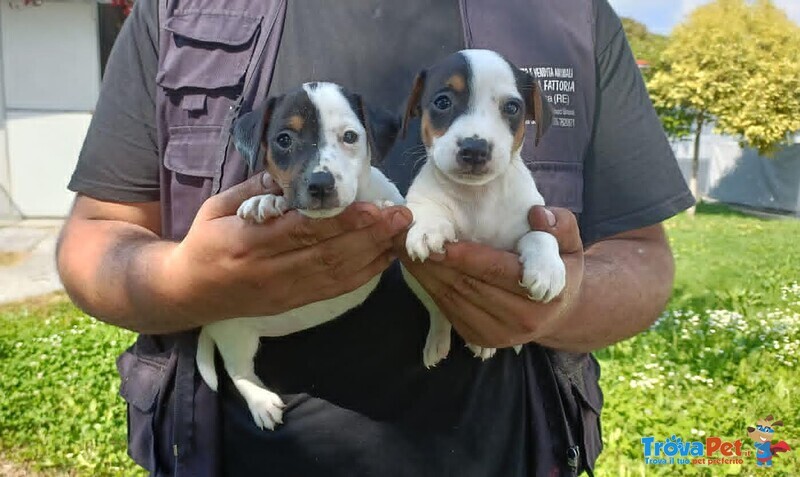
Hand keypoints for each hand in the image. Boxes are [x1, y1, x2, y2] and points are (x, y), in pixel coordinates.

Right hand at [165, 172, 411, 320]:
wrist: (189, 293)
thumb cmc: (204, 242)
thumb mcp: (217, 207)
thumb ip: (254, 190)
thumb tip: (292, 172)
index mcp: (247, 242)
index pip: (302, 231)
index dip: (340, 221)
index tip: (372, 206)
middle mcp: (270, 271)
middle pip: (328, 254)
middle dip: (369, 235)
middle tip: (401, 215)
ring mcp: (284, 291)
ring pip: (337, 274)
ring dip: (374, 253)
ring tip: (401, 232)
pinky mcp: (294, 303)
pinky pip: (334, 289)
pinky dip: (363, 274)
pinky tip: (384, 257)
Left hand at [396, 206, 583, 347]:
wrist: (559, 310)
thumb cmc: (560, 266)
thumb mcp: (568, 243)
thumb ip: (559, 224)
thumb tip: (537, 215)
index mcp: (545, 294)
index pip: (498, 272)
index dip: (467, 258)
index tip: (441, 243)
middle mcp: (521, 320)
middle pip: (468, 286)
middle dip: (437, 262)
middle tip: (408, 238)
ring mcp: (498, 334)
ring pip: (452, 298)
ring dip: (425, 273)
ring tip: (404, 247)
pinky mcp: (479, 337)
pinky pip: (447, 309)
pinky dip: (428, 285)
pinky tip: (417, 265)